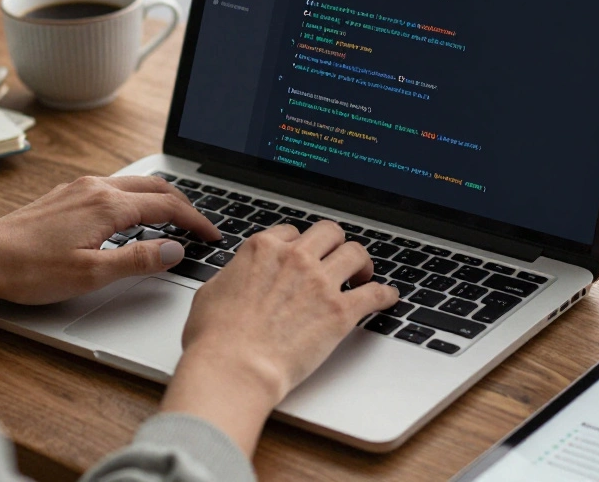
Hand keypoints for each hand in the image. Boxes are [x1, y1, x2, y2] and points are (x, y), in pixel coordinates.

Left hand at [0, 176, 218, 314]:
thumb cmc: (28, 270)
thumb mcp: (91, 274)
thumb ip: (138, 260)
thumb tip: (174, 250)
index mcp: (107, 205)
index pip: (167, 207)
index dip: (196, 222)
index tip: (212, 236)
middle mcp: (95, 187)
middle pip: (156, 187)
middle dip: (185, 205)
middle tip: (201, 227)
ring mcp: (79, 188)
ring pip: (135, 184)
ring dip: (160, 199)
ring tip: (176, 221)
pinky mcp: (66, 194)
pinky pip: (115, 187)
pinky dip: (137, 198)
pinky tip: (134, 217)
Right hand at [160, 221, 398, 454]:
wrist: (236, 368)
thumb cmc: (216, 338)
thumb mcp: (211, 292)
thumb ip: (231, 277)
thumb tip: (235, 278)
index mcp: (263, 249)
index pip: (291, 232)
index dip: (299, 244)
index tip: (304, 255)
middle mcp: (295, 258)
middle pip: (329, 233)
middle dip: (335, 244)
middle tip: (338, 258)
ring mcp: (320, 282)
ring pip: (356, 253)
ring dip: (361, 263)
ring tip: (363, 275)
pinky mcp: (340, 311)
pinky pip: (374, 293)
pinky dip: (384, 294)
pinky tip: (388, 298)